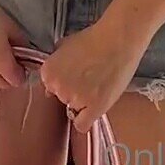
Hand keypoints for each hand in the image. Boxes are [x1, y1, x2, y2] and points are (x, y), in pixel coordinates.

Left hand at [38, 15, 147, 131]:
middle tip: (88, 79)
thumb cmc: (93, 39)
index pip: (50, 88)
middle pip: (62, 99)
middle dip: (73, 91)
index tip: (74, 78)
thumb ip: (55, 63)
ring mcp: (75, 99)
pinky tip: (92, 110)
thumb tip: (53, 78)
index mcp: (47, 73)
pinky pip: (82, 125)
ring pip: (74, 110)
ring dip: (83, 103)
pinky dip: (85, 121)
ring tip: (98, 85)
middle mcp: (58, 88)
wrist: (117, 40)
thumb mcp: (64, 45)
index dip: (62, 83)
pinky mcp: (94, 108)